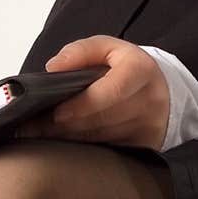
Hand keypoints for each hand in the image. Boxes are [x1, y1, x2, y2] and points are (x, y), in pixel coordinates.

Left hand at [12, 36, 170, 151]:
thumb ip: (80, 52)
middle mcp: (149, 100)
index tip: (57, 112)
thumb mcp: (107, 47)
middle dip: (66, 125)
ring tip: (42, 134)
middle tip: (35, 126)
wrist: (162, 89)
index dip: (82, 104)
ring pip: (102, 138)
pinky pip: (108, 151)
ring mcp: (149, 127)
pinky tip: (64, 143)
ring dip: (70, 138)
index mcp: (141, 70)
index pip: (111, 91)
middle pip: (103, 119)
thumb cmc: (128, 67)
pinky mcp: (144, 147)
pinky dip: (84, 149)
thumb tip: (54, 68)